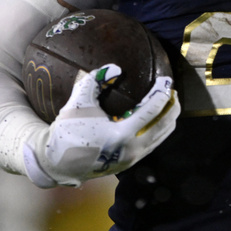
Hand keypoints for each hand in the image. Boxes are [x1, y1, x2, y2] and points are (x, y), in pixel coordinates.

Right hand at [22, 63, 178, 187]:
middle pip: (164, 125)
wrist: (58, 163)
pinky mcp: (130, 163)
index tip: (166, 79)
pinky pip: (153, 143)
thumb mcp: (79, 102)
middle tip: (171, 89)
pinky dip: (158, 128)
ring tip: (168, 101)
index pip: (152, 111)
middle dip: (172, 106)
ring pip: (161, 136)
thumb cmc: (68, 130)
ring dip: (168, 118)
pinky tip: (155, 117)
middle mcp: (132, 149)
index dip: (161, 93)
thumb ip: (96, 80)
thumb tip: (116, 67)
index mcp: (122, 134)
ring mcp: (133, 158)